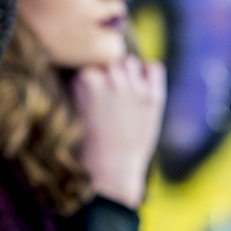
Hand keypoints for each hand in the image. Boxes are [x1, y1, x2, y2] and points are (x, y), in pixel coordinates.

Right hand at [71, 56, 165, 209]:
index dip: (90, 77)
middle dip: (108, 73)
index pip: (89, 61)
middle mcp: (111, 80)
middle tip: (108, 96)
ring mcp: (134, 88)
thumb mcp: (76, 107)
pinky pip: (154, 68)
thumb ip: (83, 84)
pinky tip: (143, 87)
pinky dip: (149, 73)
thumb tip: (95, 62)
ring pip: (130, 62)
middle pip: (110, 60)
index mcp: (86, 82)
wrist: (111, 170)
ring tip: (124, 94)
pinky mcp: (153, 98)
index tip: (91, 93)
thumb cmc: (89, 142)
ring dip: (127, 72)